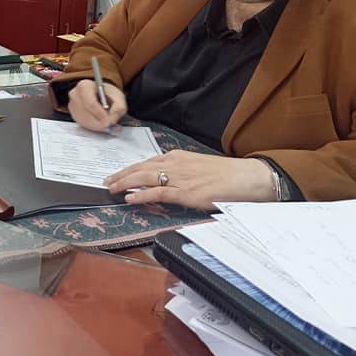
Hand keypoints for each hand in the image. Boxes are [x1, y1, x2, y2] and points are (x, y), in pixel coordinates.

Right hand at [68, 79, 126, 132]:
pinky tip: (102, 124)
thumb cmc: (108, 94)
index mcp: (84, 86)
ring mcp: (72, 106)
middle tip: (112, 126)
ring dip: (99, 127)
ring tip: (110, 126)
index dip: (101, 114)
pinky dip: (95, 128)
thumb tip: (113, 119)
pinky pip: (83, 124)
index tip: (111, 121)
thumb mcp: (118, 97)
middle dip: (100, 123)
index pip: (90, 103)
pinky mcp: (73, 115)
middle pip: (87, 114)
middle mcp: (75, 95)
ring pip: (85, 121)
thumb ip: (119, 107)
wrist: (101, 95)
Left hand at [104, 151, 275, 210]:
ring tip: (111, 188)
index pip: (148, 161)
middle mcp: (176, 164)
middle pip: (141, 167)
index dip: (130, 168)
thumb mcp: (199, 169)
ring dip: (125, 183)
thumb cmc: (227, 176)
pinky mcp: (185, 192)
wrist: (248, 178)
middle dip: (121, 174)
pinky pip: (157, 193)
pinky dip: (141, 195)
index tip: (118, 174)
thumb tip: (167, 182)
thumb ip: (182, 173)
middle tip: (107, 181)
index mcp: (179, 157)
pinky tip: (129, 199)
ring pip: (144, 178)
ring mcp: (179, 177)